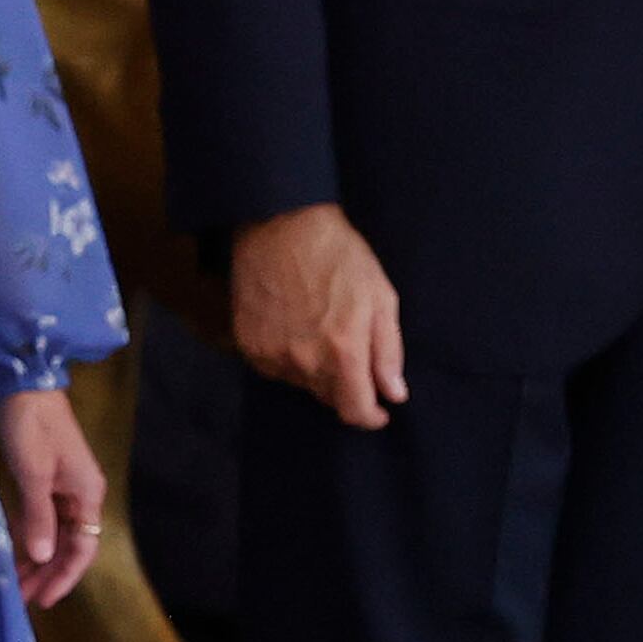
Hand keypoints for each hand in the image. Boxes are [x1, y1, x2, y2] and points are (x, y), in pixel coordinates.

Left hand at [0, 389, 104, 609]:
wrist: (24, 385)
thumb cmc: (32, 426)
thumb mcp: (33, 473)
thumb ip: (39, 516)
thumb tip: (42, 558)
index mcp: (87, 494)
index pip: (84, 548)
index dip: (64, 576)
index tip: (44, 599)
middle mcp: (80, 495)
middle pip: (69, 545)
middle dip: (48, 573)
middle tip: (22, 599)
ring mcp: (63, 489)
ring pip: (54, 535)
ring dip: (36, 560)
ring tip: (14, 584)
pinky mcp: (45, 481)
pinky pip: (41, 520)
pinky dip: (29, 538)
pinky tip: (12, 555)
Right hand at [228, 203, 403, 427]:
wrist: (281, 225)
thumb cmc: (339, 256)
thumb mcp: (380, 296)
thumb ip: (388, 351)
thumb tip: (393, 394)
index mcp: (343, 352)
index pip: (355, 411)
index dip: (370, 416)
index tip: (378, 409)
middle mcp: (305, 361)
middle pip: (329, 398)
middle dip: (345, 384)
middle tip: (349, 349)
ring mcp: (272, 354)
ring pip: (301, 383)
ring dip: (315, 369)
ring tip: (318, 329)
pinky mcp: (248, 345)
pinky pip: (274, 368)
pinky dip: (288, 357)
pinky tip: (294, 326)